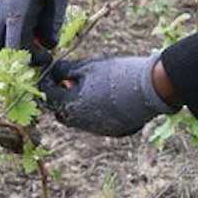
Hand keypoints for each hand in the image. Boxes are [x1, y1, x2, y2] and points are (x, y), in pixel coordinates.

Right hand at [0, 0, 81, 53]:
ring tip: (36, 30)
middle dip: (16, 53)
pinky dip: (11, 20)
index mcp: (17, 8)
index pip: (17, 47)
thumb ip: (51, 26)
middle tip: (37, 52)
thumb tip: (46, 46)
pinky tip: (31, 11)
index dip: (32, 58)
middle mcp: (0, 3)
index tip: (48, 57)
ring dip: (13, 36)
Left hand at [40, 52, 173, 137]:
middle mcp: (80, 123)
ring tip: (89, 86)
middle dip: (61, 96)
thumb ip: (66, 70)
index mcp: (70, 106)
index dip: (46, 81)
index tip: (50, 71)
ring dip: (78, 104)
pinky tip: (106, 97)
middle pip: (61, 111)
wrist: (151, 88)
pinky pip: (96, 122)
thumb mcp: (88, 66)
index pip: (48, 95)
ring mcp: (97, 129)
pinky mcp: (113, 131)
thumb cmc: (117, 74)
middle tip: (68, 79)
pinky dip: (95, 111)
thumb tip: (54, 70)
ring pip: (79, 118)